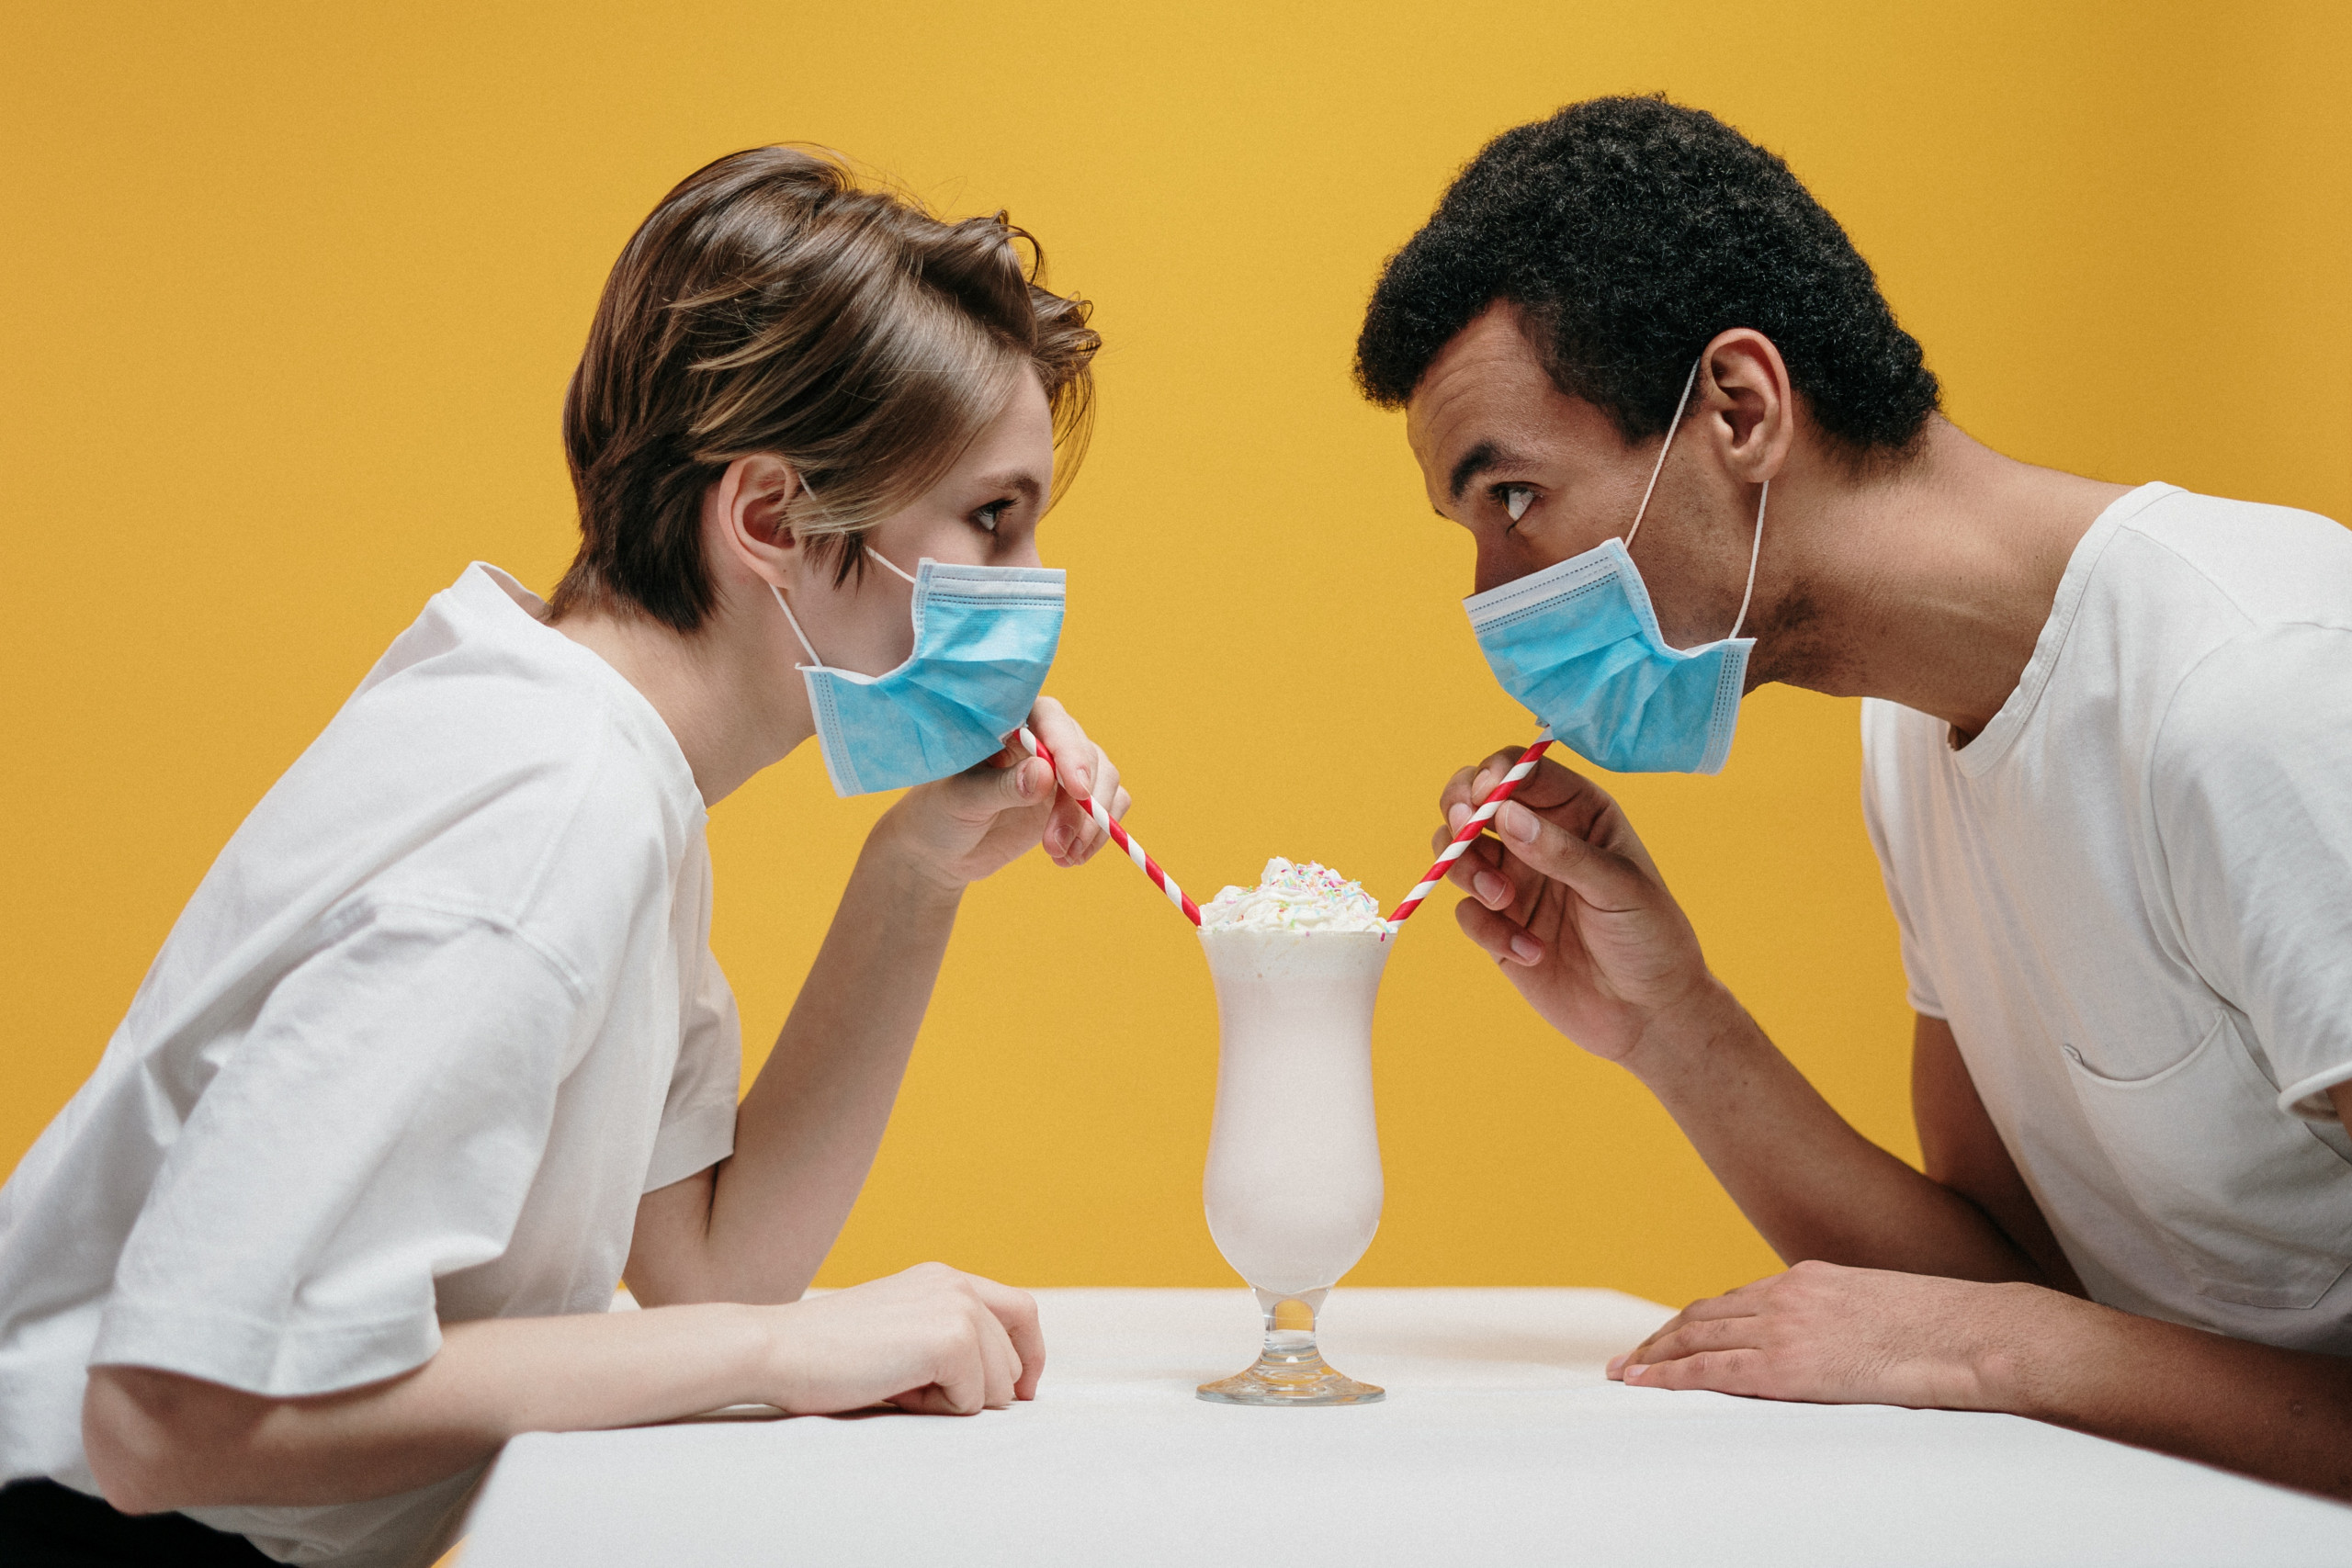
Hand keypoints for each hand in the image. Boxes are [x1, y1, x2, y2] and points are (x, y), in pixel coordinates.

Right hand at [764, 1262, 1044, 1415]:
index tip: (1021, 1393)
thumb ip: (945, 1338)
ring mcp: (958, 1307)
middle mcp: (958, 1284)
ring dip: (954, 1403)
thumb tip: (1005, 1384)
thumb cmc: (828, 1354)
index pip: (1021, 1312)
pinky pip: (973, 1400)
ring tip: (899, 1386)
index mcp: (945, 1278)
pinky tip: (897, 1391)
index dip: (1028, 1357)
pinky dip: (939, 1410)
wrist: (779, 1349)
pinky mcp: (951, 1337)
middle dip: (976, 1392)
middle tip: (912, 1390)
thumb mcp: (899, 1332)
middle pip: (1013, 1359)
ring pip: (999, 1385)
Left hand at [881, 696, 1130, 890]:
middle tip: (1054, 844)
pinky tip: (1068, 858)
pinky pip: (1109, 805)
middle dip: (1080, 803)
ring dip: (1092, 823)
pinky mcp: (1073, 799)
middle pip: (1087, 754)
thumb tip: (1045, 773)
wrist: (940, 850)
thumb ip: (1002, 786)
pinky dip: (1099, 834)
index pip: (1052, 720)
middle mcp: (1043, 738)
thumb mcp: (962, 801)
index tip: (1077, 790)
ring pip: (1105, 780)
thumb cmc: (939, 813)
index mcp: (1010, 722)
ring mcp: (1062, 769)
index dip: (1070, 750)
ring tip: (1061, 856)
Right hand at [1436, 749, 1716, 1061]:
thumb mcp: (1617, 888)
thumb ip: (1561, 851)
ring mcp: (1515, 880)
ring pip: (1457, 850)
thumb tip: (1505, 814)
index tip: (1482, 798)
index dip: (1493, 775)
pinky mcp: (1498, 925)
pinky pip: (1466, 911)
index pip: (1522, 770)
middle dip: (1459, 813)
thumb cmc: (1651, 939)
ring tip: (1501, 901)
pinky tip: (1531, 952)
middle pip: (1472, 800)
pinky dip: (1487, 929)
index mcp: (1577, 813)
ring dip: (1465, 870)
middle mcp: (1539, 839)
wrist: (1649, 1016)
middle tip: (1462, 833)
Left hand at [1607, 1260, 2057, 1410]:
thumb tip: (1833, 1346)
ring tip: (1626, 1372)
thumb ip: (1838, 1320)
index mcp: (1807, 1279)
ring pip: (1697, 1337)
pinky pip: (1714, 1369)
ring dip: (1655, 1355)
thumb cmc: (1940, 1330)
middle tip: (1630, 1357)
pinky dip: (1673, 1374)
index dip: (1695, 1321)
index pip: (1733, 1300)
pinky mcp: (1790, 1365)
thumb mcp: (1875, 1308)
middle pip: (1703, 1315)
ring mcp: (1786, 1328)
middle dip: (1661, 1337)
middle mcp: (1786, 1296)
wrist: (1971, 1334)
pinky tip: (1647, 1381)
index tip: (1670, 1336)